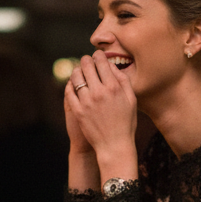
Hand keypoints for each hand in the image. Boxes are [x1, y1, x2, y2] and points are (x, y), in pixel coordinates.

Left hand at [64, 51, 136, 167]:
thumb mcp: (131, 100)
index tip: (97, 56)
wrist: (114, 146)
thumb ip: (123, 80)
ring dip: (77, 71)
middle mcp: (99, 92)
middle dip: (86, 60)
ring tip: (79, 72)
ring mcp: (87, 102)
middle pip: (86, 65)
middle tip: (87, 62)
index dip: (98, 55)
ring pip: (76, 76)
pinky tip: (74, 85)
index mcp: (113, 87)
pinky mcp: (78, 111)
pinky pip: (69, 92)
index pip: (101, 61)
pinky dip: (70, 85)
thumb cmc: (126, 123)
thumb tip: (111, 65)